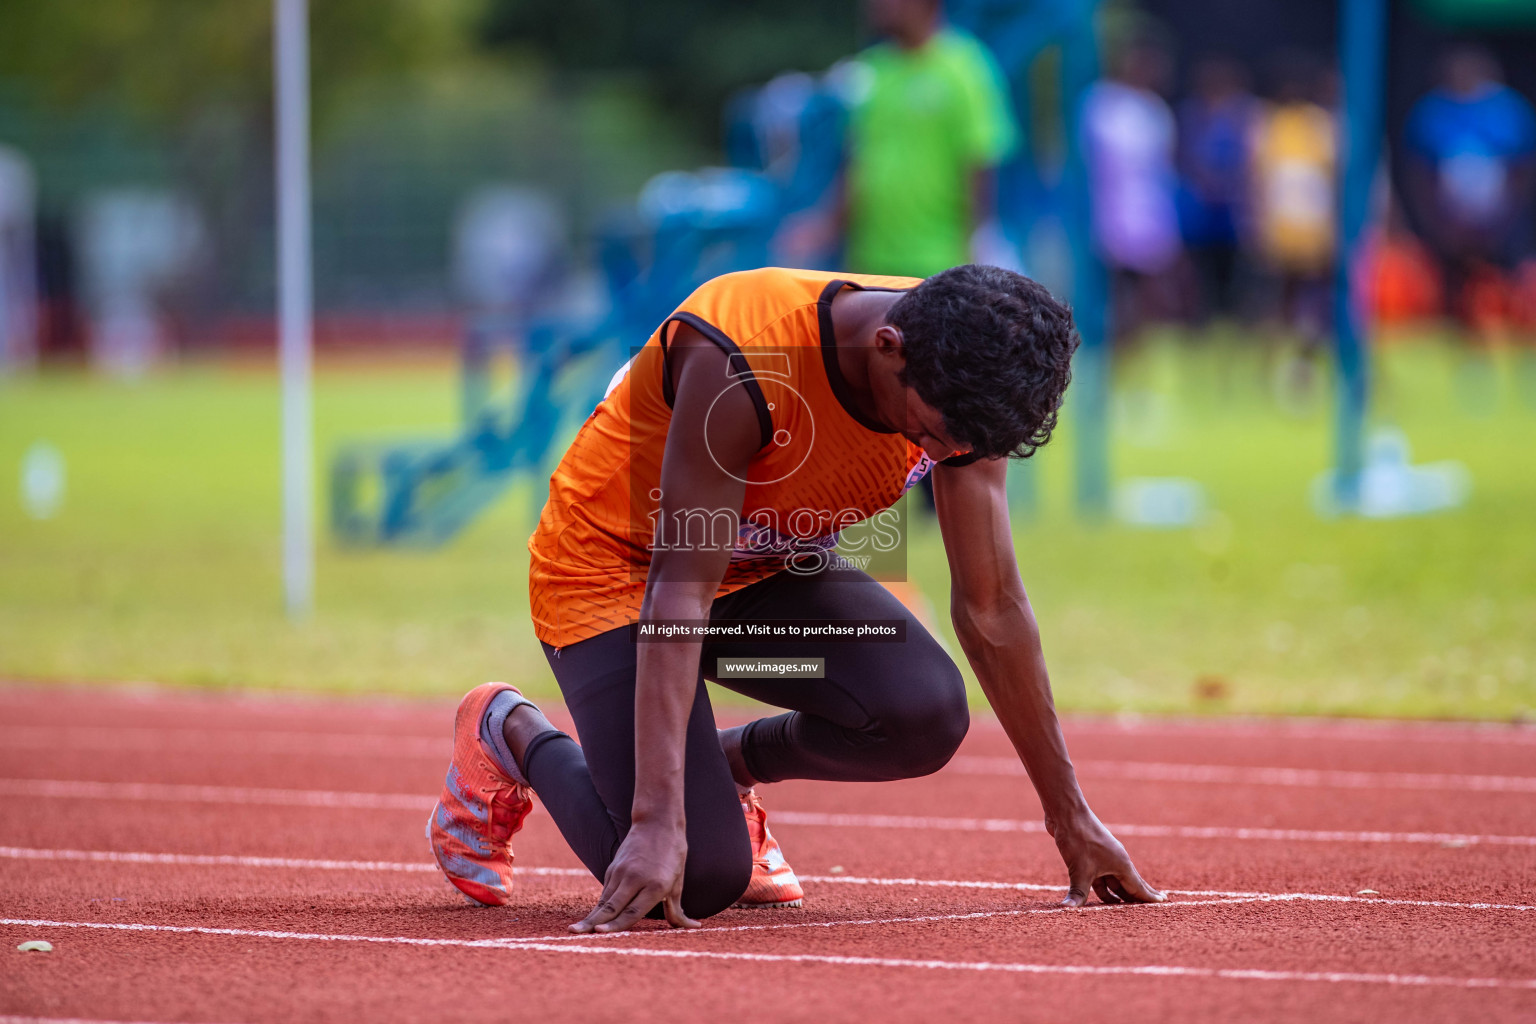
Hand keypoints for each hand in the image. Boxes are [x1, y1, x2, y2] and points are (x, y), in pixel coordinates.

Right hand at [570, 820, 700, 933]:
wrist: (657, 822)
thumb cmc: (673, 855)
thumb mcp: (678, 883)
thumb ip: (677, 910)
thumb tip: (693, 927)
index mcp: (655, 885)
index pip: (632, 911)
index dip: (615, 924)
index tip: (599, 932)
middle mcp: (635, 878)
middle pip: (611, 906)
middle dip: (593, 923)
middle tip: (575, 934)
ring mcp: (622, 871)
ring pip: (604, 900)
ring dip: (591, 916)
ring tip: (575, 930)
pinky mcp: (613, 867)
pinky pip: (606, 891)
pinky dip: (600, 906)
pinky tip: (591, 919)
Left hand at [1046, 809, 1164, 907]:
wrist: (1066, 814)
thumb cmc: (1079, 839)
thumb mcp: (1079, 870)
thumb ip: (1077, 893)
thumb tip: (1067, 909)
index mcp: (1122, 865)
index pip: (1139, 887)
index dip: (1149, 897)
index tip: (1163, 902)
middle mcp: (1116, 861)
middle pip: (1129, 885)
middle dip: (1136, 898)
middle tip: (1148, 910)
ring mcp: (1103, 858)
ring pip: (1113, 882)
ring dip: (1115, 896)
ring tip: (1122, 911)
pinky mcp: (1090, 856)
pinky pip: (1100, 877)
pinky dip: (1101, 888)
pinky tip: (1099, 898)